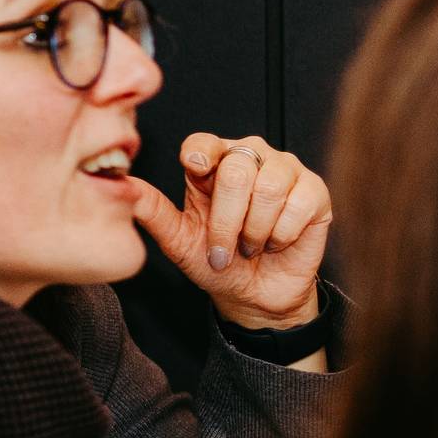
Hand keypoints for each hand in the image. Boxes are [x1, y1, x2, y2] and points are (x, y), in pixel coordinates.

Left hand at [134, 133, 330, 330]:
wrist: (256, 296)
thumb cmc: (218, 264)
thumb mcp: (180, 241)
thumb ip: (154, 212)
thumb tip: (122, 187)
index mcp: (214, 163)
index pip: (204, 141)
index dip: (199, 155)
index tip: (196, 174)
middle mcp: (251, 158)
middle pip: (236, 169)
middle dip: (226, 221)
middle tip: (224, 250)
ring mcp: (286, 171)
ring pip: (268, 186)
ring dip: (255, 230)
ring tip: (252, 247)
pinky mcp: (315, 192)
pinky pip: (298, 204)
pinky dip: (282, 233)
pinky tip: (278, 242)